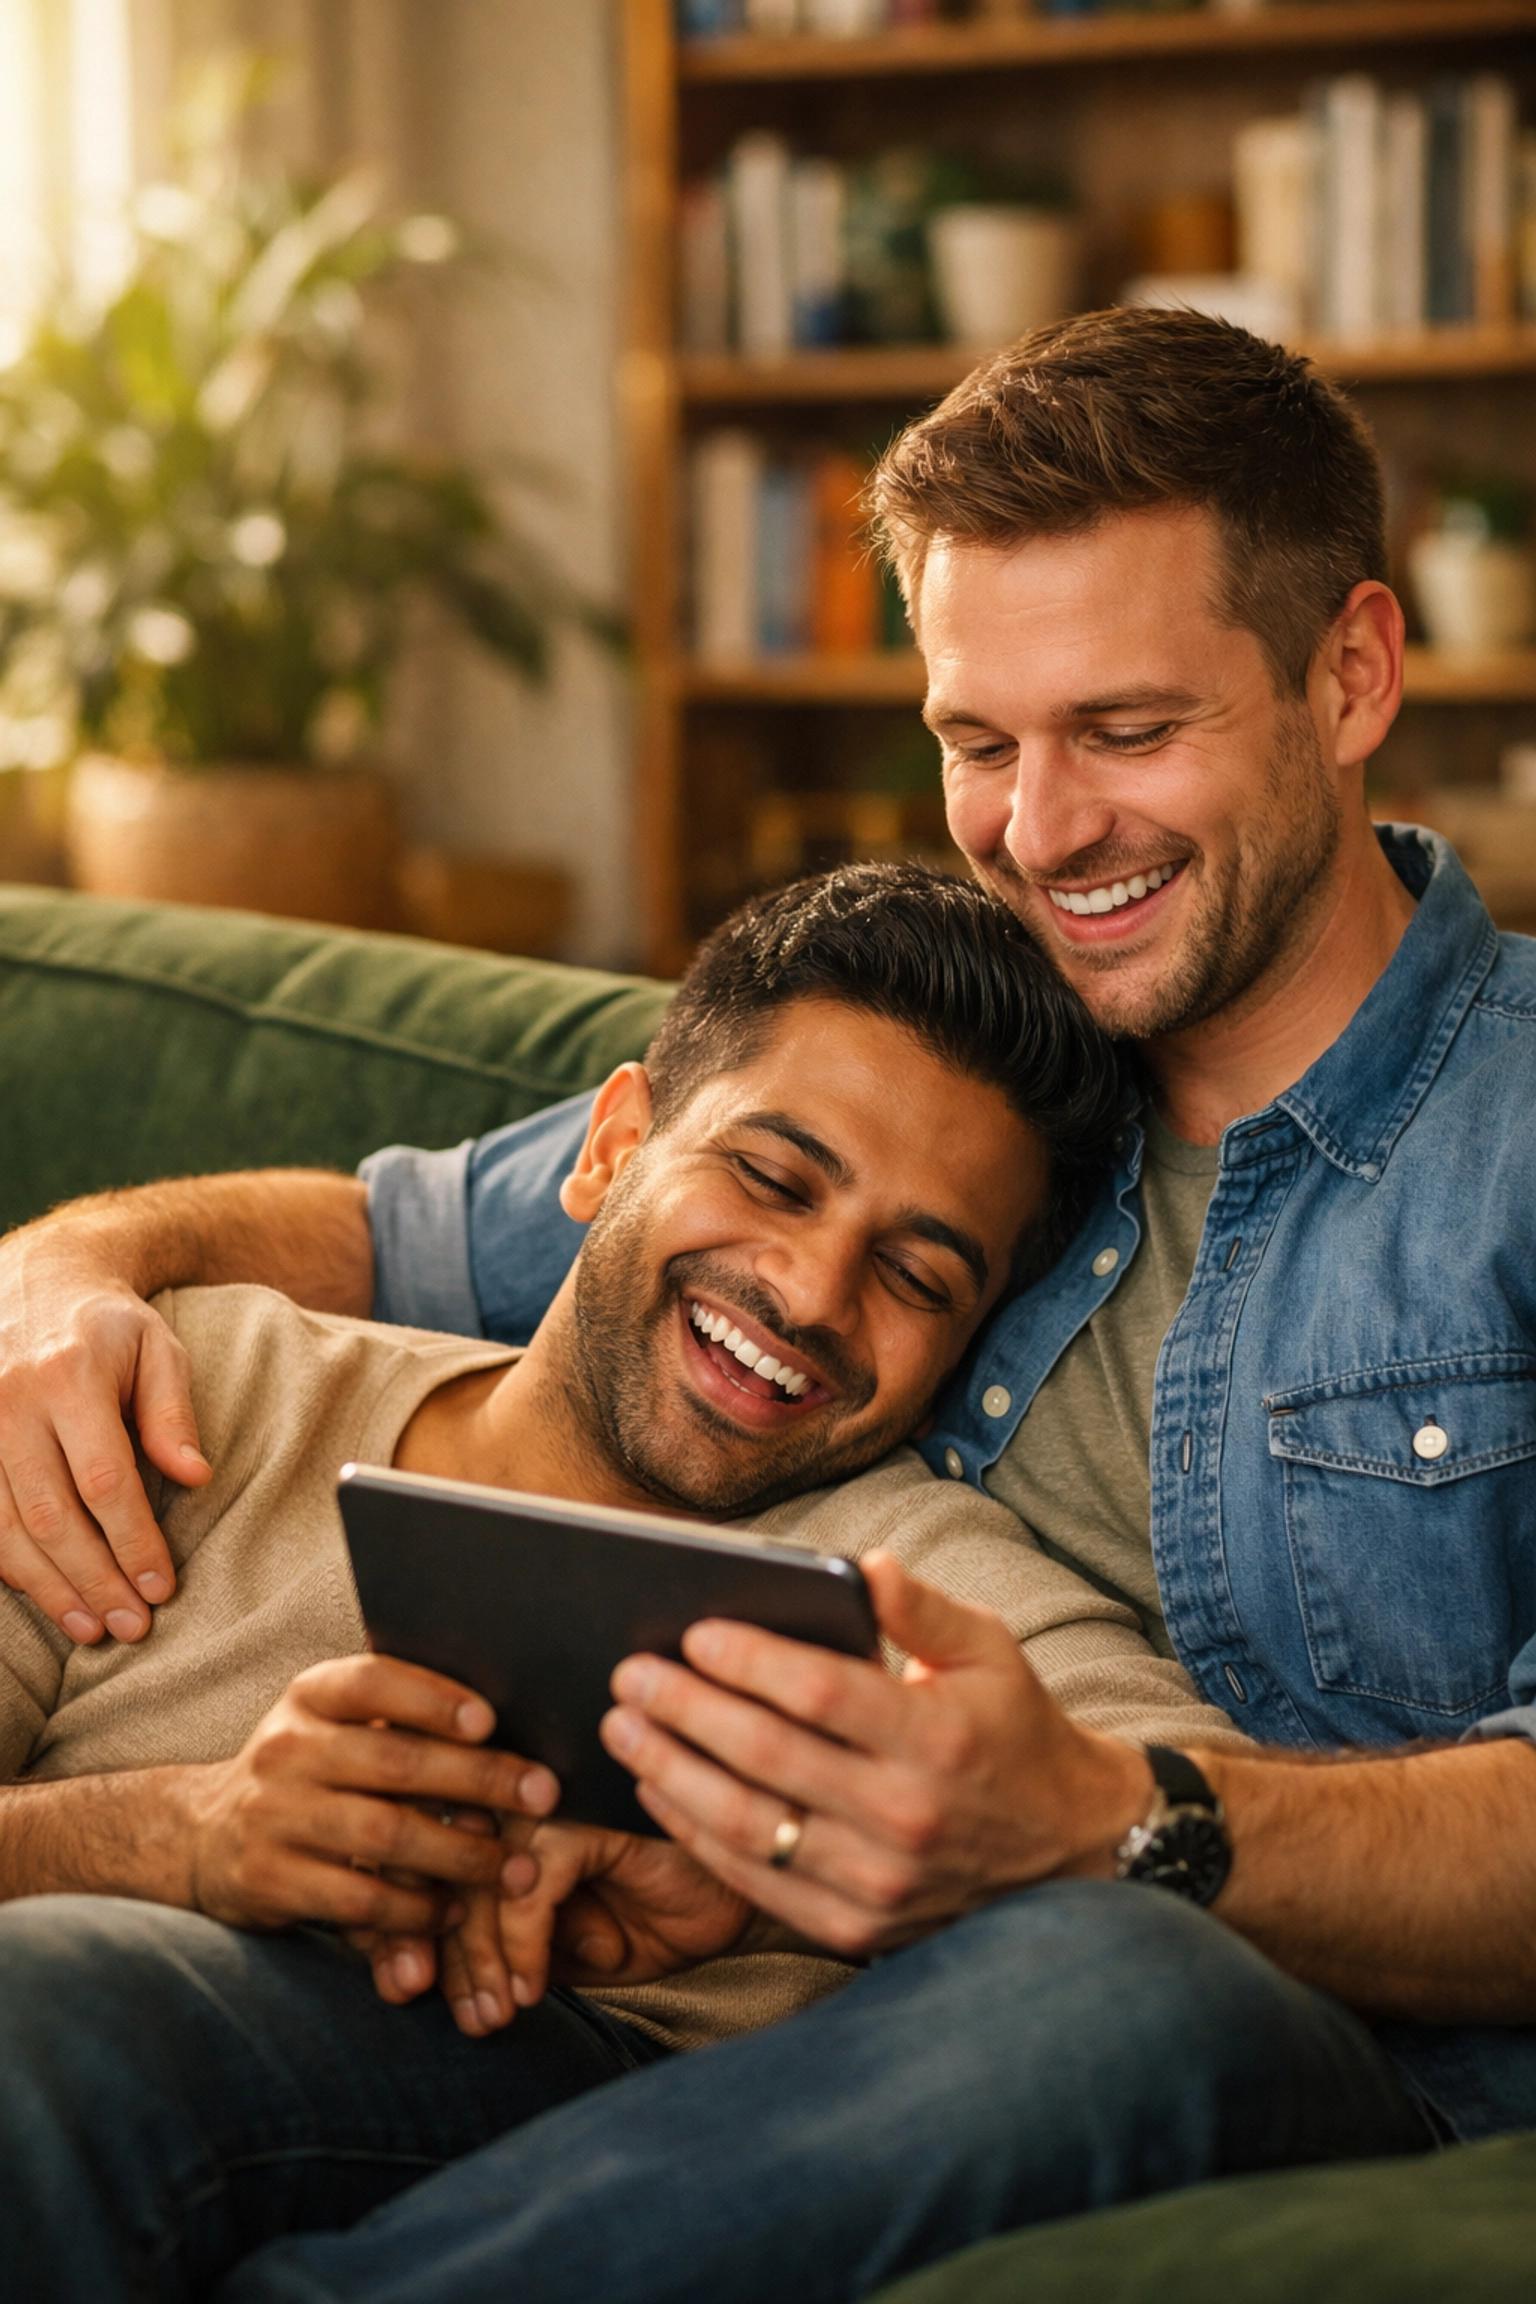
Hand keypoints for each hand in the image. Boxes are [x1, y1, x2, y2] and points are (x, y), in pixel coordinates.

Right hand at [0, 1224, 207, 1642]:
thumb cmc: (109, 1326)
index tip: (160, 1587)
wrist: (36, 1279)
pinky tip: (44, 1594)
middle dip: (92, 1579)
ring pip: (3, 1526)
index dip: (132, 1541)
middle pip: (50, 1514)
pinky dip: (6, 1564)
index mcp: (70, 1376)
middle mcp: (11, 1401)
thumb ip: (174, 1412)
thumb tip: (194, 1477)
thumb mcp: (158, 1349)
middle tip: (131, 1626)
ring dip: (48, 1586)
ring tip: (91, 1627)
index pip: (103, 1478)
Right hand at [185, 1653, 558, 1934]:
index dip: (432, 1699)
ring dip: (461, 1854)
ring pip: (383, 1835)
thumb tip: (502, 1724)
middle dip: (479, 1779)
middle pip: (395, 1762)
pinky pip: (358, 1898)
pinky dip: (415, 1908)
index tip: (490, 1719)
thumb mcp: (334, 1727)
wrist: (204, 1834)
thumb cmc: (308, 1772)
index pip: (373, 1683)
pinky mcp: (268, 1879)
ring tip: (515, 1869)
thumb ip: (399, 1722)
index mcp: (310, 1696)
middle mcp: (287, 1747)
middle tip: (544, 1795)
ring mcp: (273, 1815)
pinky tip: (453, 1911)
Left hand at [359, 1822, 751, 2037]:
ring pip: (476, 1874)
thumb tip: (416, 1984)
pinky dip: (522, 1945)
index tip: (402, 1990)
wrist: (736, 1900)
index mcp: (492, 1809)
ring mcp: (546, 1791)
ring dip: (476, 1957)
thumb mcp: (556, 1950)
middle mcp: (510, 1787)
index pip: (417, 1856)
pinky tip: (530, 1991)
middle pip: (434, 1859)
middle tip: (439, 2009)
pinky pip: (530, 1884)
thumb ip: (494, 1950)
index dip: (396, 1920)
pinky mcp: (585, 1809)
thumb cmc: (645, 1915)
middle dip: (427, 1942)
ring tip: (490, 2017)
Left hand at [601, 1551, 1152, 1959]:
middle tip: (630, 1673)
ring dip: (672, 1773)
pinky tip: (659, 1789)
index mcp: (939, 1739)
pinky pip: (755, 1883)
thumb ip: (920, 1608)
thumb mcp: (989, 1651)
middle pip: (769, 1759)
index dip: (752, 1662)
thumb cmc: (1013, 1730)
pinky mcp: (854, 1928)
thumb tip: (863, 1565)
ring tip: (623, 1726)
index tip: (695, 1632)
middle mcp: (905, 1817)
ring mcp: (877, 1884)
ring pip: (748, 1827)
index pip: (823, 1694)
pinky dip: (696, 1835)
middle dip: (687, 1711)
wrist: (1066, 1851)